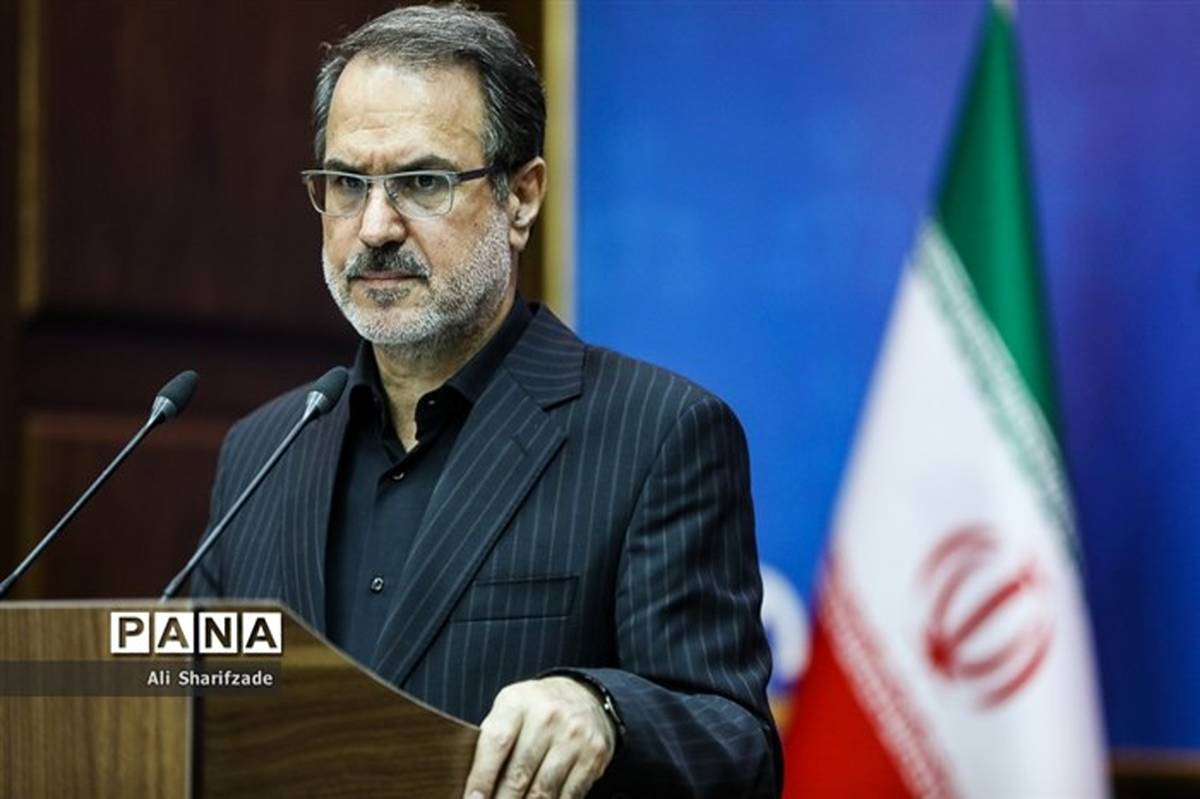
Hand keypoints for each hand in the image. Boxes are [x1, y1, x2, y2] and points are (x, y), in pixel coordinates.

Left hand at [463, 675, 616, 798]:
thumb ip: (492, 741)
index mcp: (518, 702)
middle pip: (519, 773)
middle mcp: (548, 715)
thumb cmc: (535, 710)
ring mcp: (574, 735)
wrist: (584, 695)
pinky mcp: (594, 754)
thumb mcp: (510, 709)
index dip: (482, 778)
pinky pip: (569, 795)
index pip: (496, 742)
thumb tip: (473, 788)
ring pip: (543, 790)